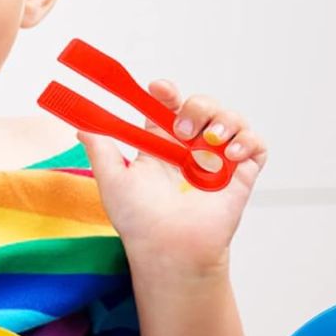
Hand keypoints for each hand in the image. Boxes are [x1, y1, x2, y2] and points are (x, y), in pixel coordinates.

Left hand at [76, 80, 266, 274]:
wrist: (168, 247)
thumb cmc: (139, 220)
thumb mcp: (112, 178)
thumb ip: (99, 148)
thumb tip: (80, 125)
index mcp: (161, 146)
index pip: (167, 107)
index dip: (166, 93)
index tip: (158, 88)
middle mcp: (189, 150)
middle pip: (202, 106)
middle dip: (195, 107)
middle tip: (182, 129)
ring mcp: (216, 161)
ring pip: (229, 119)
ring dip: (222, 120)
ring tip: (207, 142)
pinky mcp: (240, 174)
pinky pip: (255, 144)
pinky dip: (247, 140)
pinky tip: (230, 154)